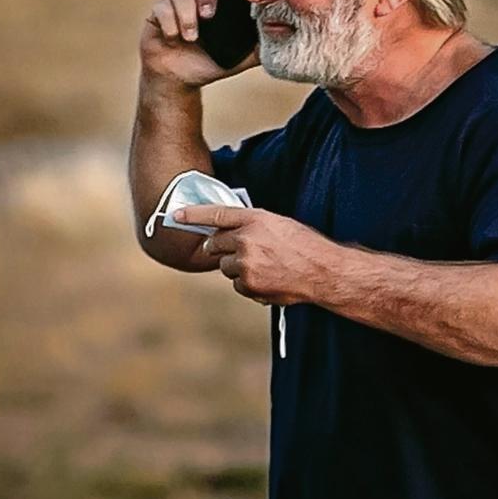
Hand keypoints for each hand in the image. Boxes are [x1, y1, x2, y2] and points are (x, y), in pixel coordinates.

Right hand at [141, 0, 259, 87]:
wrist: (180, 81)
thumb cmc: (210, 63)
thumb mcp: (239, 57)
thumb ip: (259, 47)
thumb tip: (283, 39)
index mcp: (219, 4)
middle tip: (210, 15)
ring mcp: (176, 4)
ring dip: (188, 16)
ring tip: (191, 37)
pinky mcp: (157, 14)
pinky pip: (162, 8)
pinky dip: (170, 24)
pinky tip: (174, 38)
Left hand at [174, 205, 333, 305]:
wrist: (322, 271)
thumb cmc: (305, 246)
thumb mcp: (279, 224)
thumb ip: (252, 226)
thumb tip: (230, 233)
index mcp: (255, 219)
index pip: (216, 213)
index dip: (193, 214)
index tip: (175, 215)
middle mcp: (246, 239)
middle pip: (214, 243)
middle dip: (219, 247)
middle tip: (235, 250)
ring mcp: (246, 264)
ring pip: (225, 266)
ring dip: (237, 267)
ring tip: (264, 266)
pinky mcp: (248, 284)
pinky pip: (237, 284)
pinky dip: (248, 284)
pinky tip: (268, 279)